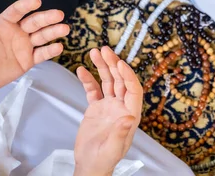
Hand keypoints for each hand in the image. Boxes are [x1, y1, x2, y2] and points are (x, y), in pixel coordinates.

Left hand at [0, 0, 68, 104]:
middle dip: (47, 18)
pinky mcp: (28, 61)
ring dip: (54, 31)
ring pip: (42, 36)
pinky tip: (58, 46)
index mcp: (3, 24)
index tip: (37, 1)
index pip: (17, 11)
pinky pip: (42, 54)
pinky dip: (50, 50)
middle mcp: (17, 32)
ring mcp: (24, 46)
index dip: (26, 5)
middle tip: (59, 14)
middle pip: (35, 22)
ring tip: (64, 28)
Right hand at [74, 47, 142, 175]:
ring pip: (107, 81)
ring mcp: (109, 105)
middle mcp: (121, 106)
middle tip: (105, 50)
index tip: (119, 63)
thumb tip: (130, 117)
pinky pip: (93, 89)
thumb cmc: (104, 160)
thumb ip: (121, 133)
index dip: (128, 75)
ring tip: (95, 52)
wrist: (90, 165)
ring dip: (101, 66)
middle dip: (113, 64)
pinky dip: (87, 79)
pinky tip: (81, 69)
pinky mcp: (96, 107)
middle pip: (120, 80)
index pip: (133, 89)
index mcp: (130, 114)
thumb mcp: (113, 148)